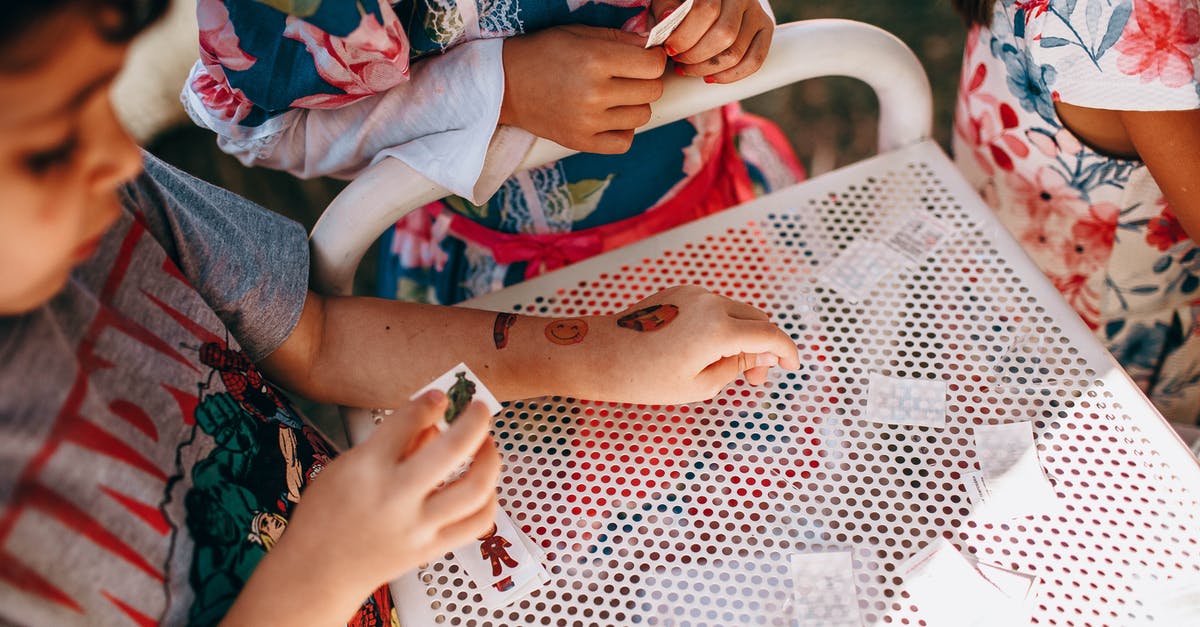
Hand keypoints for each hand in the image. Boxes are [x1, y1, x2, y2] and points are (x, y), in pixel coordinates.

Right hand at [224, 392, 500, 624]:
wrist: (317, 573)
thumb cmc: (326, 516)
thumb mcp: (346, 467)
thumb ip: (392, 444)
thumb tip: (435, 424)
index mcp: (368, 468)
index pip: (409, 421)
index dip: (430, 402)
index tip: (440, 398)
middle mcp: (397, 497)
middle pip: (453, 449)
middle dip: (475, 420)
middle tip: (479, 408)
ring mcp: (418, 526)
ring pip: (475, 488)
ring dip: (490, 458)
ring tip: (487, 444)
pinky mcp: (431, 549)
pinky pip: (477, 523)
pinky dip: (489, 499)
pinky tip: (484, 485)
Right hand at [499, 24, 667, 153]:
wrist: (505, 84)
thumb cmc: (543, 53)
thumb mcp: (579, 33)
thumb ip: (619, 39)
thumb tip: (653, 46)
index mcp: (596, 60)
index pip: (653, 65)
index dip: (653, 59)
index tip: (644, 58)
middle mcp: (595, 93)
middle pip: (652, 91)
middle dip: (646, 80)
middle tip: (628, 76)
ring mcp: (588, 121)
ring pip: (642, 116)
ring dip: (634, 105)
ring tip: (615, 96)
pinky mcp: (581, 142)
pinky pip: (624, 143)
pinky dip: (623, 131)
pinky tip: (610, 118)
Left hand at [579, 285, 799, 403]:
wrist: (600, 355)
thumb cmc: (644, 378)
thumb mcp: (699, 385)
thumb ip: (738, 366)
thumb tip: (763, 354)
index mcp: (718, 329)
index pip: (769, 335)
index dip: (786, 351)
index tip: (792, 366)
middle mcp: (710, 303)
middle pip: (756, 318)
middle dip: (764, 346)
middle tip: (755, 378)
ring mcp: (693, 295)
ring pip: (735, 311)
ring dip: (742, 335)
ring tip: (728, 367)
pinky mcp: (679, 293)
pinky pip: (713, 307)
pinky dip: (722, 326)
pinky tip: (708, 350)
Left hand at [650, 0, 773, 82]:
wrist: (713, 2)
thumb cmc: (685, 3)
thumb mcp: (672, 0)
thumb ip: (665, 6)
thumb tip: (667, 17)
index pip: (706, 10)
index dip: (685, 35)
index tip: (669, 48)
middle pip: (724, 35)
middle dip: (696, 56)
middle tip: (679, 61)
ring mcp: (756, 12)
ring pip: (736, 51)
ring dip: (708, 68)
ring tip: (689, 69)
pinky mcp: (765, 28)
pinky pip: (755, 60)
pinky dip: (731, 75)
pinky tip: (710, 77)